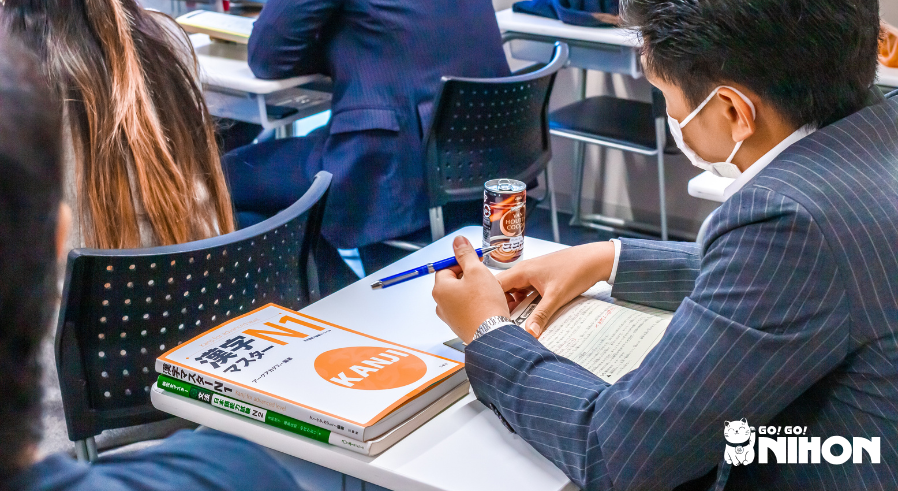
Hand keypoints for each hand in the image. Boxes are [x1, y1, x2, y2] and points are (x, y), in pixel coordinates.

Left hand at [432, 236, 510, 343]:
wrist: (492, 334)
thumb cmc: (484, 305)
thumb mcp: (477, 271)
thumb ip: (466, 254)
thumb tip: (458, 242)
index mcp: (440, 288)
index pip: (447, 267)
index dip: (462, 263)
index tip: (475, 262)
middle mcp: (441, 304)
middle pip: (453, 282)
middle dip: (469, 277)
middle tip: (484, 277)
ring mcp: (450, 317)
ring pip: (461, 296)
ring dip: (473, 291)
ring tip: (488, 292)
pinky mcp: (460, 326)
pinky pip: (466, 309)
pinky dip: (476, 305)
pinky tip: (488, 305)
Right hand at [496, 241, 615, 336]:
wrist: (595, 260)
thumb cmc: (576, 270)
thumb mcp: (556, 297)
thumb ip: (541, 315)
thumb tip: (530, 333)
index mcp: (521, 271)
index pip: (495, 286)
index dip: (492, 302)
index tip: (494, 318)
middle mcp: (523, 271)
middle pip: (503, 290)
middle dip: (504, 306)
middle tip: (505, 323)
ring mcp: (532, 274)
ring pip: (515, 292)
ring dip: (516, 306)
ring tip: (517, 321)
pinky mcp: (540, 278)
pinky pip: (526, 291)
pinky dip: (526, 302)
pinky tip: (532, 313)